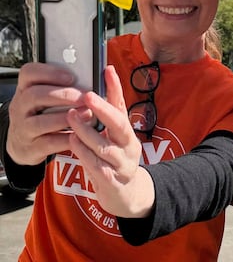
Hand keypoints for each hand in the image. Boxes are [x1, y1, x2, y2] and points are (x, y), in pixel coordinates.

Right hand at [7, 62, 85, 165]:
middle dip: (63, 95)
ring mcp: (23, 128)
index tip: (71, 76)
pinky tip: (81, 133)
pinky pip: (49, 142)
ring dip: (66, 117)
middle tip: (84, 97)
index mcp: (25, 89)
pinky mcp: (31, 148)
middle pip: (34, 96)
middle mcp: (20, 107)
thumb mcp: (47, 98)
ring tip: (87, 114)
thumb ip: (65, 86)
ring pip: (40, 122)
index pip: (28, 73)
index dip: (49, 73)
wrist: (24, 145)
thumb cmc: (43, 115)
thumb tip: (100, 75)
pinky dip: (67, 138)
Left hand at [68, 65, 154, 217]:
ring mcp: (122, 163)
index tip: (107, 69)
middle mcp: (129, 145)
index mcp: (128, 131)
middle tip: (87, 96)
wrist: (126, 194)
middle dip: (103, 110)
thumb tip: (102, 81)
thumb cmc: (115, 158)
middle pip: (120, 124)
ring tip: (71, 118)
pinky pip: (97, 165)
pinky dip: (83, 153)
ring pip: (105, 146)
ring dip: (86, 131)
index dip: (116, 88)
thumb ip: (108, 113)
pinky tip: (72, 142)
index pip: (123, 106)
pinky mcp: (112, 181)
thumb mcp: (114, 135)